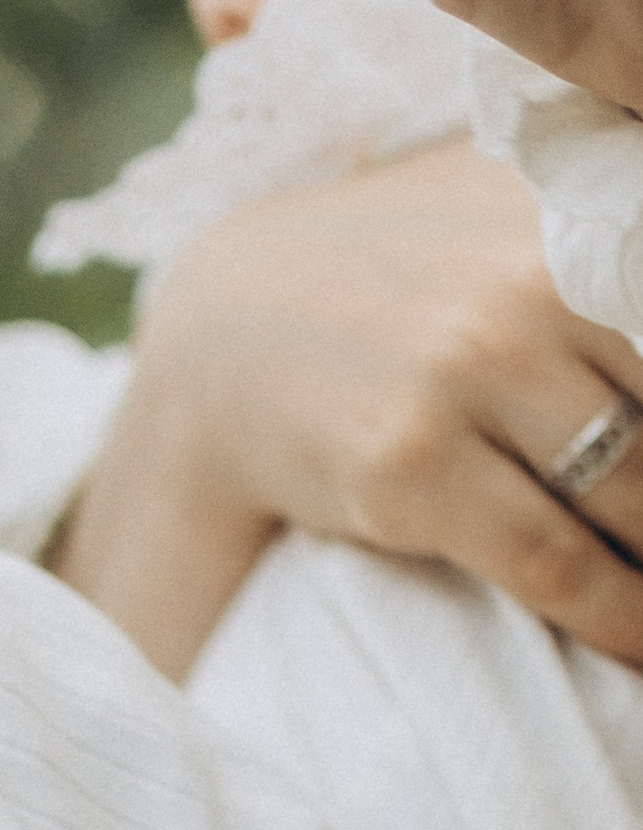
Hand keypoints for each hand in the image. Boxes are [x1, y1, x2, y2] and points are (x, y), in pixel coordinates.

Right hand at [71, 139, 642, 667]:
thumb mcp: (514, 214)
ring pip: (640, 496)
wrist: (228, 334)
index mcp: (579, 212)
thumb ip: (619, 237)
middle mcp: (529, 281)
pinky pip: (559, 565)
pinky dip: (623, 618)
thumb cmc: (405, 277)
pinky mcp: (410, 467)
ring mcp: (465, 373)